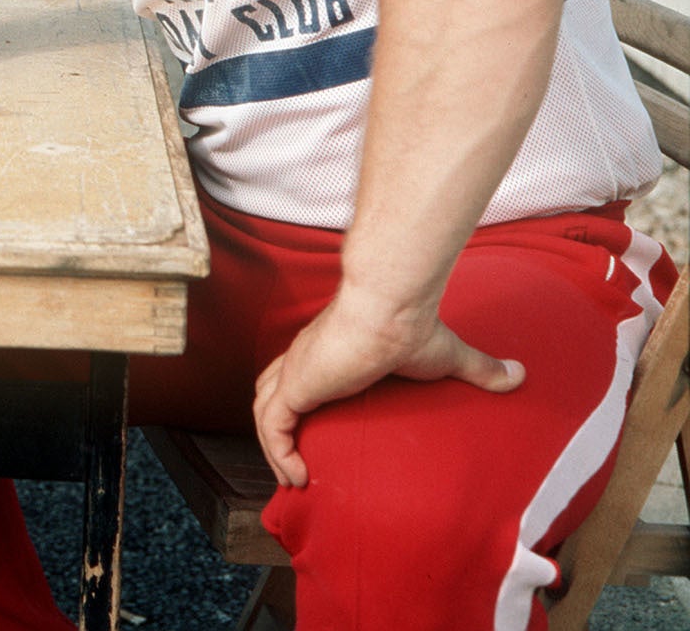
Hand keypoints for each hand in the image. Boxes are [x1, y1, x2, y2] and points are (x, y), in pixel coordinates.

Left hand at [253, 295, 523, 488]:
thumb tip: (520, 375)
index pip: (297, 378)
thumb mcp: (449, 356)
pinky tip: (296, 476)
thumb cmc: (413, 326)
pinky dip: (276, 451)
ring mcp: (297, 370)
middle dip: (277, 430)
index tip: (311, 444)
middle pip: (269, 393)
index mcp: (330, 353)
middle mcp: (305, 359)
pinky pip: (272, 425)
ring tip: (294, 480)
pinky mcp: (296, 383)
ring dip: (273, 448)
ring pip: (264, 411)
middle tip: (294, 467)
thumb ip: (480, 370)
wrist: (394, 306)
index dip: (297, 407)